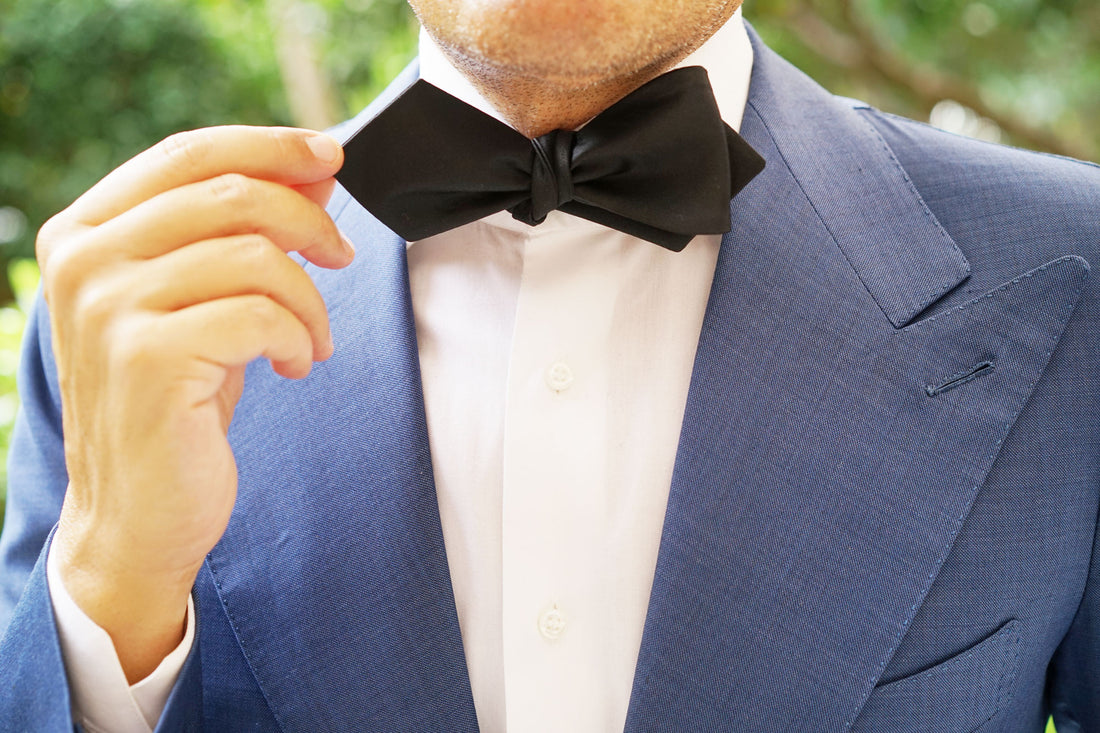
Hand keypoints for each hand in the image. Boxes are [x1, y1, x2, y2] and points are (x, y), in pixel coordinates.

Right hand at [38, 126, 352, 681]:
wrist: (139, 513)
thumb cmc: (179, 400)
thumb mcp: (209, 300)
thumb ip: (244, 231)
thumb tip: (316, 166)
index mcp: (87, 232)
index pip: (187, 153)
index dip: (269, 145)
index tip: (331, 155)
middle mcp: (84, 261)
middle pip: (228, 193)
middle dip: (307, 219)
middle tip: (342, 256)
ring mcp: (108, 310)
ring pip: (253, 254)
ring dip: (309, 298)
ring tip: (313, 340)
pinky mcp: (147, 360)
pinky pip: (259, 315)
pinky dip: (299, 338)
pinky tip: (297, 367)